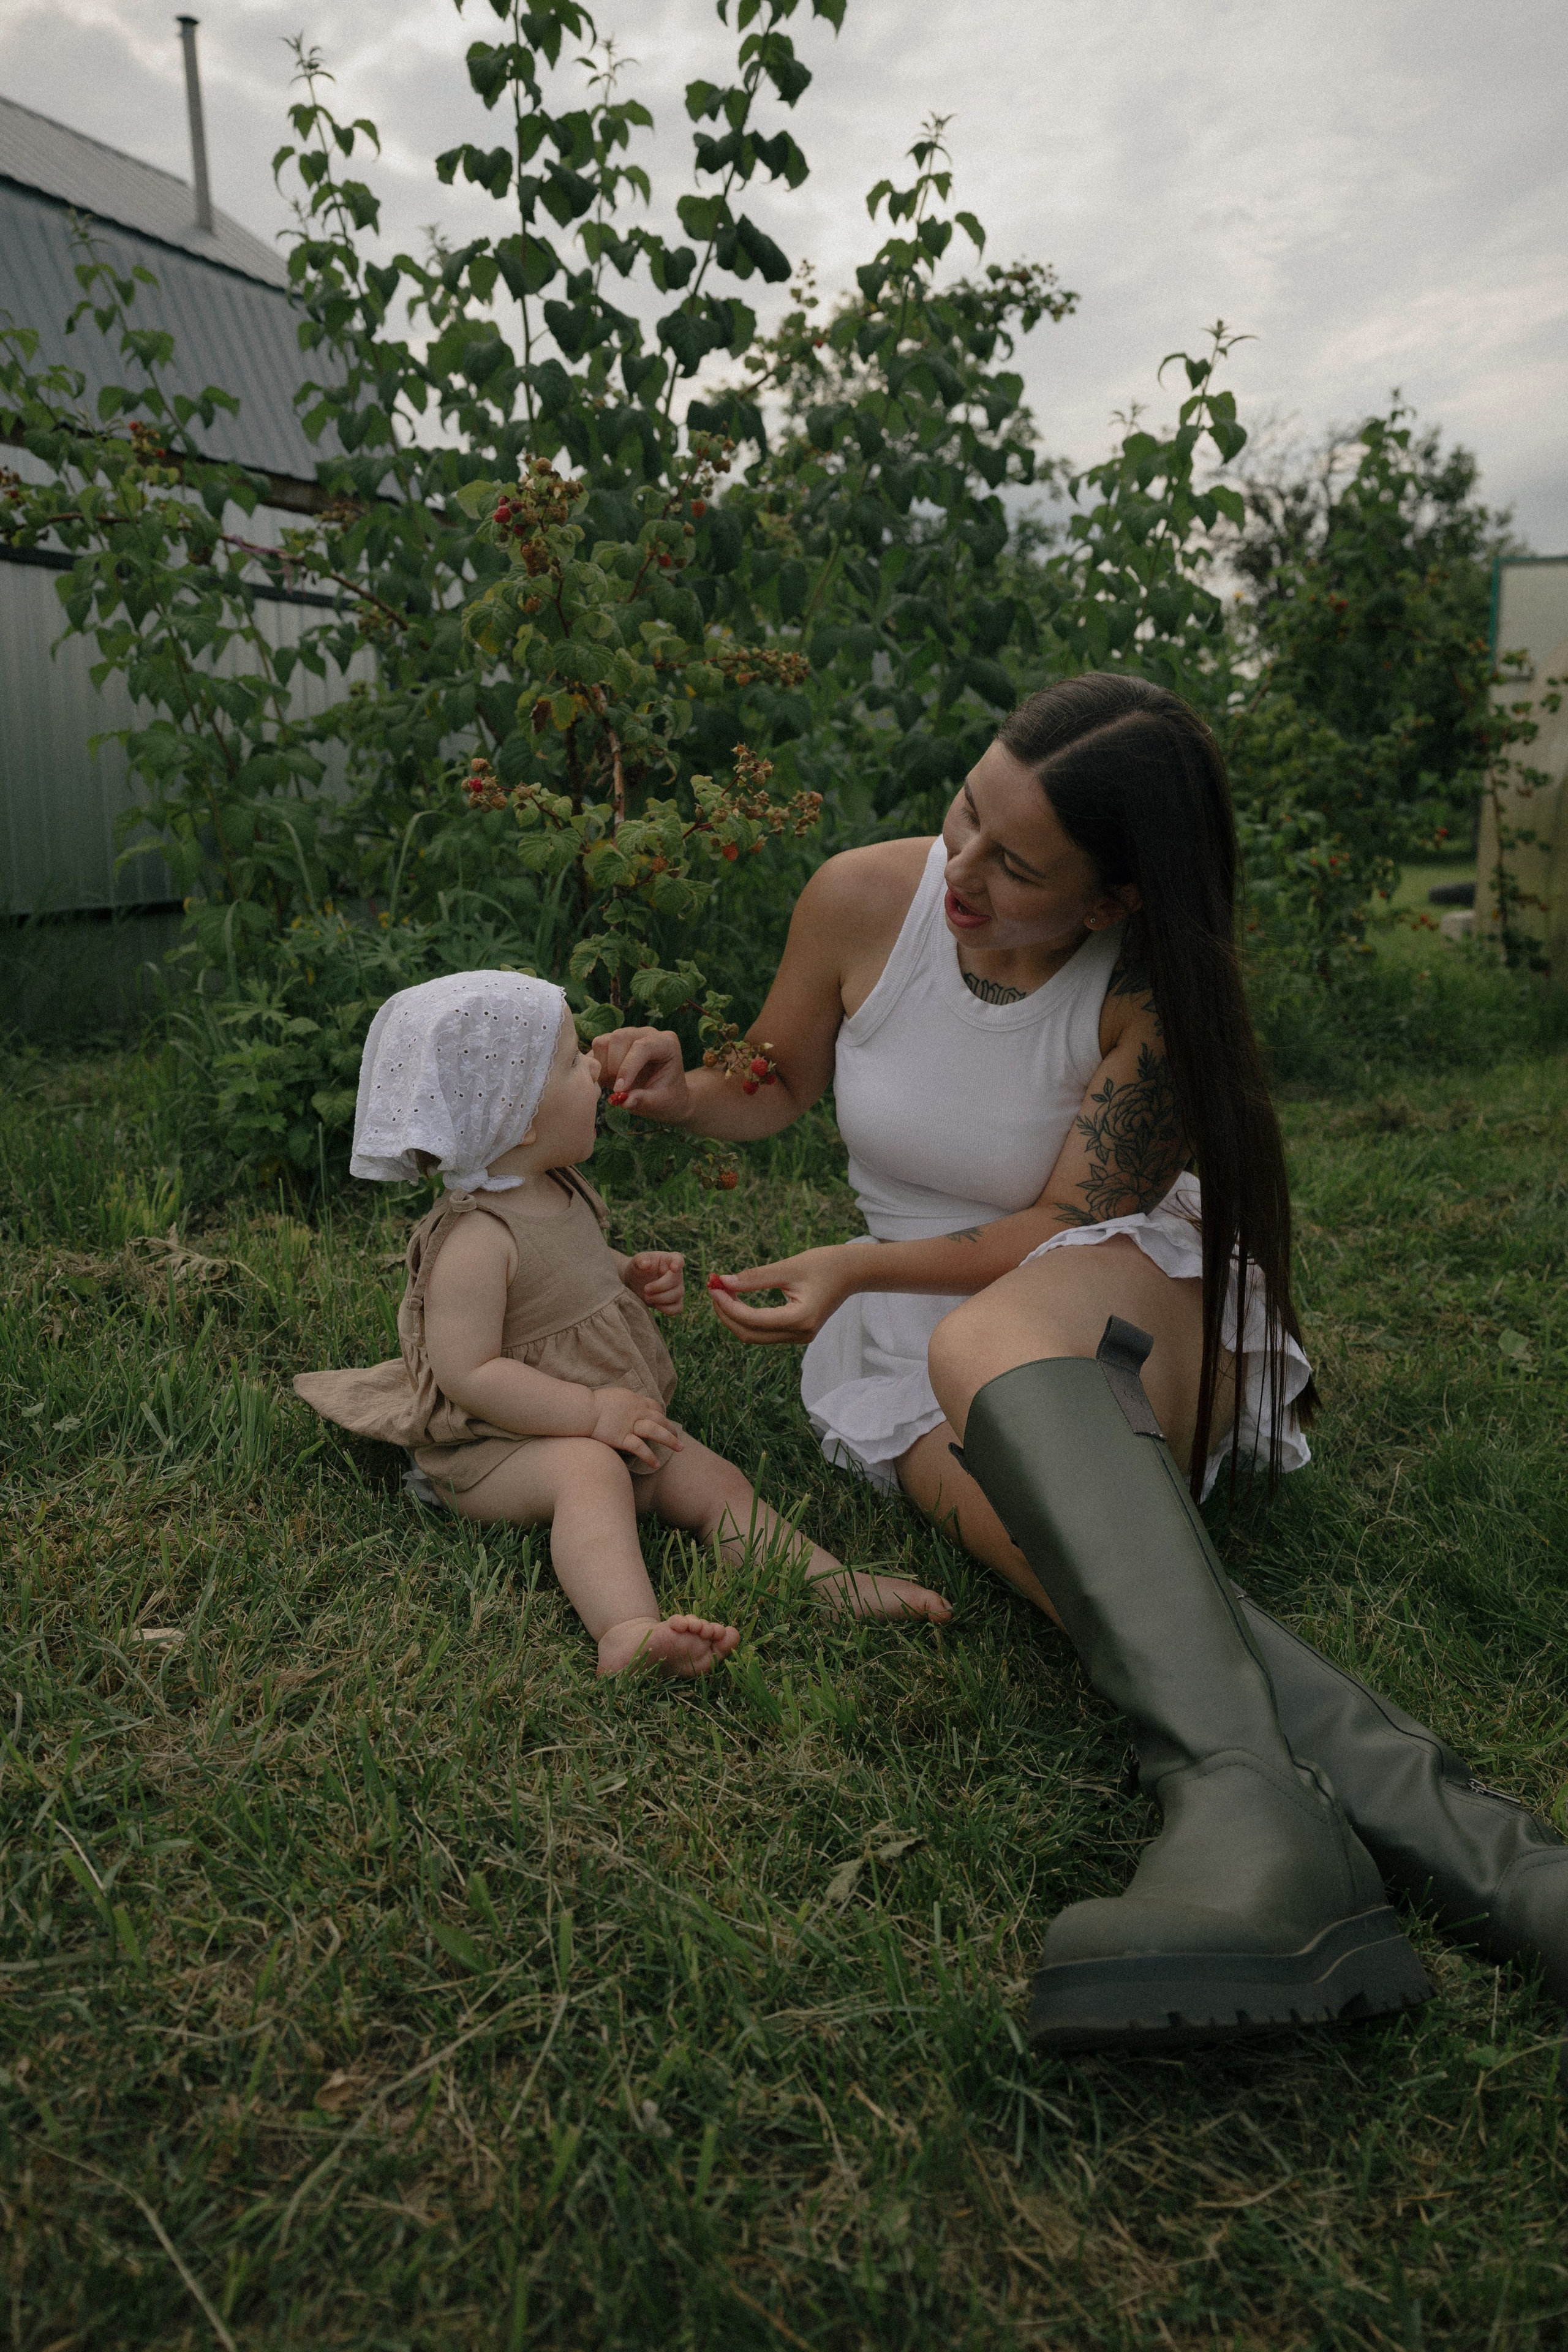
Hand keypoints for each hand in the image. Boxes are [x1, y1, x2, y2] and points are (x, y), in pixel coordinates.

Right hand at [587, 1386, 682, 1468]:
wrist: (581, 1409)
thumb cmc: (590, 1404)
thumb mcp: (611, 1397)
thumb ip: (622, 1404)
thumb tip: (624, 1409)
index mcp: (633, 1400)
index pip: (653, 1406)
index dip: (661, 1414)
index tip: (665, 1420)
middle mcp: (635, 1411)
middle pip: (659, 1419)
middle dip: (671, 1428)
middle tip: (679, 1437)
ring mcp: (629, 1424)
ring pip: (656, 1431)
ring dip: (670, 1440)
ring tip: (680, 1449)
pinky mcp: (622, 1438)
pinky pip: (640, 1448)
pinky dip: (649, 1456)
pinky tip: (656, 1464)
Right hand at [591, 1027, 690, 1120]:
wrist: (663, 1094)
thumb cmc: (667, 1097)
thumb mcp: (660, 1103)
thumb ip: (644, 1100)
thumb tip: (624, 1101)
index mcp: (666, 1043)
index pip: (643, 1046)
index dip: (627, 1068)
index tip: (619, 1090)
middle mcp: (647, 1034)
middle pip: (620, 1038)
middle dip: (614, 1066)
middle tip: (619, 1089)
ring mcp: (629, 1035)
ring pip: (604, 1041)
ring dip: (604, 1066)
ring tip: (614, 1084)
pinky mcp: (615, 1042)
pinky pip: (597, 1047)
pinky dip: (597, 1065)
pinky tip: (608, 1080)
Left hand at [622, 1250, 683, 1314]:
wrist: (634, 1282)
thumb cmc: (638, 1268)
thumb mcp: (636, 1261)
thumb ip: (640, 1260)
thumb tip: (646, 1265)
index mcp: (669, 1259)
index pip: (678, 1259)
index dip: (678, 1263)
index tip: (673, 1268)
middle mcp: (677, 1274)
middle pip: (676, 1281)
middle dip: (660, 1287)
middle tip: (645, 1289)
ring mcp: (677, 1288)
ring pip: (677, 1295)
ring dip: (660, 1298)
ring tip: (646, 1297)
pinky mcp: (674, 1301)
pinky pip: (678, 1308)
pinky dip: (667, 1309)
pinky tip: (656, 1305)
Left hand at [705, 1246, 860, 1345]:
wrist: (853, 1272)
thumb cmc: (825, 1264)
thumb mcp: (788, 1267)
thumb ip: (755, 1277)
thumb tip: (723, 1282)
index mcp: (800, 1319)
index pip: (752, 1319)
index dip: (728, 1305)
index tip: (714, 1286)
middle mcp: (800, 1334)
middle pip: (749, 1334)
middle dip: (726, 1313)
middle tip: (714, 1288)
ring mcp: (800, 1337)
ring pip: (755, 1336)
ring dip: (735, 1317)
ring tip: (722, 1292)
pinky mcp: (798, 1332)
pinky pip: (765, 1332)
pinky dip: (747, 1318)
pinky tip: (737, 1299)